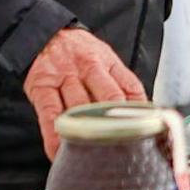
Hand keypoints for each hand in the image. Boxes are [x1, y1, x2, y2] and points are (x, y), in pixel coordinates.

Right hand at [24, 28, 146, 158]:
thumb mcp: (104, 58)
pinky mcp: (42, 86)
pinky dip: (55, 136)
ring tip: (94, 157)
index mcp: (109, 62)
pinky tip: (59, 152)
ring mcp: (65, 76)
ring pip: (79, 108)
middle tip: (124, 149)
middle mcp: (89, 67)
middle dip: (117, 124)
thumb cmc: (78, 52)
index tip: (146, 132)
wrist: (44, 33)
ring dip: (87, 133)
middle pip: (109, 98)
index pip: (131, 87)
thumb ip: (120, 82)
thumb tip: (142, 112)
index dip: (140, 113)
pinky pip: (50, 114)